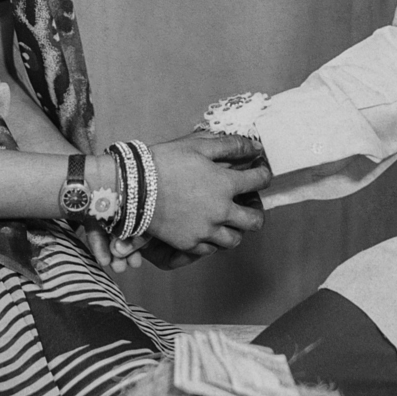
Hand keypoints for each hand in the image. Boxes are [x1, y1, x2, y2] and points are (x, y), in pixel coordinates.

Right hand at [144, 133, 269, 263]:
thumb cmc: (164, 162)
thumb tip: (255, 147)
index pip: (260, 181)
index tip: (261, 171)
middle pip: (255, 220)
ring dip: (237, 229)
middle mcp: (221, 211)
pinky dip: (213, 241)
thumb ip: (231, 146)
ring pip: (235, 239)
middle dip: (258, 211)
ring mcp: (205, 230)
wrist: (132, 187)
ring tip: (229, 220)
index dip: (264, 173)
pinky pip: (210, 249)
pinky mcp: (188, 243)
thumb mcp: (198, 146)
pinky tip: (207, 229)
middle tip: (251, 204)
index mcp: (225, 184)